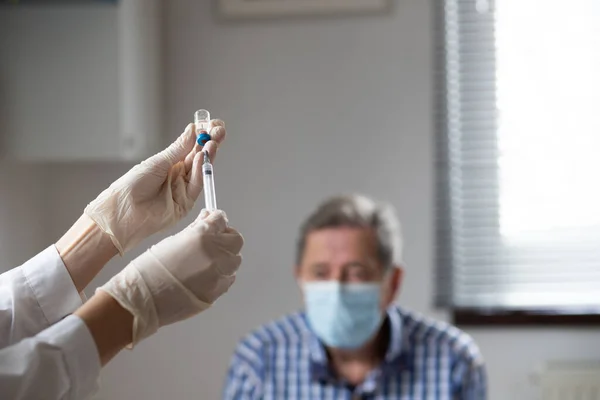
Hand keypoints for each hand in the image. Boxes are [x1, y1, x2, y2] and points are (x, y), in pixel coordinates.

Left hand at [84, 121, 225, 253]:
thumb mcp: (157, 162)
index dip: (203, 135)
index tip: (212, 123)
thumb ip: (179, 149)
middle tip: (219, 130)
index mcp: (170, 163)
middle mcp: (178, 175)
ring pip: (200, 170)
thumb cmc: (133, 186)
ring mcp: (183, 189)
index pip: (191, 146)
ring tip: (212, 143)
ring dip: (208, 155)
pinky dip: (201, 171)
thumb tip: (193, 130)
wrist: (124, 213)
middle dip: (210, 143)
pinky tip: (202, 158)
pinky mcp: (186, 203)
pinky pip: (197, 185)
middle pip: (200, 157)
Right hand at [97, 209, 242, 346]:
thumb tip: (207, 219)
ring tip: (207, 263)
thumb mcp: (172, 240)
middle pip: (236, 240)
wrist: (141, 299)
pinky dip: (221, 276)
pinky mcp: (217, 292)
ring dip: (225, 258)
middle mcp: (215, 253)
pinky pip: (228, 279)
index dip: (217, 221)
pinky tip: (206, 277)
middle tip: (213, 242)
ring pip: (234, 261)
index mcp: (202, 236)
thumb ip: (195, 229)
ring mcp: (218, 274)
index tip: (213, 223)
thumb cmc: (150, 268)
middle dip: (226, 239)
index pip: (221, 219)